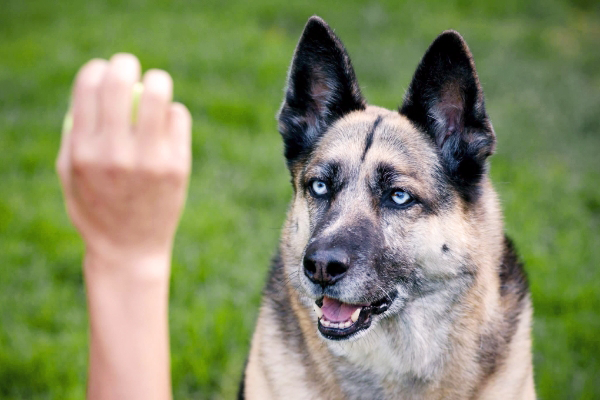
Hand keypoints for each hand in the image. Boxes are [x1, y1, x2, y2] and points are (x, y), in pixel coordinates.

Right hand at [57, 54, 190, 275]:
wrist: (129, 250)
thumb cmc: (96, 208)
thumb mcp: (69, 174)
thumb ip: (74, 132)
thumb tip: (90, 89)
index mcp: (84, 150)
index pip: (89, 86)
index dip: (96, 68)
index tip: (103, 70)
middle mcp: (116, 152)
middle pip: (122, 81)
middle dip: (125, 62)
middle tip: (130, 65)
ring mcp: (150, 159)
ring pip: (159, 93)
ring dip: (158, 81)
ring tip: (156, 87)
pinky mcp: (178, 165)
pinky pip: (179, 118)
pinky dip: (174, 114)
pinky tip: (168, 122)